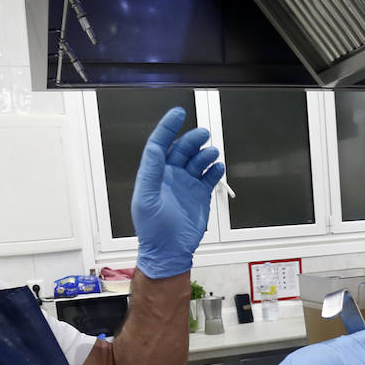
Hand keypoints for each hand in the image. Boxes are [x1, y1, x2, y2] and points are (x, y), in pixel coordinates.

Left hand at [132, 107, 225, 278]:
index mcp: (154, 174)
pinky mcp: (199, 195)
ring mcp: (186, 184)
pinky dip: (214, 170)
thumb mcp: (146, 198)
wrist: (168, 251)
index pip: (159, 144)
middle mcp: (170, 176)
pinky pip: (209, 177)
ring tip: (212, 153)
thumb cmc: (152, 229)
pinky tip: (218, 167)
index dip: (167, 127)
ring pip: (197, 161)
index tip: (177, 114)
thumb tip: (155, 149)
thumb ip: (151, 172)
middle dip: (192, 140)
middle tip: (203, 134)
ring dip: (205, 154)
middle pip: (182, 149)